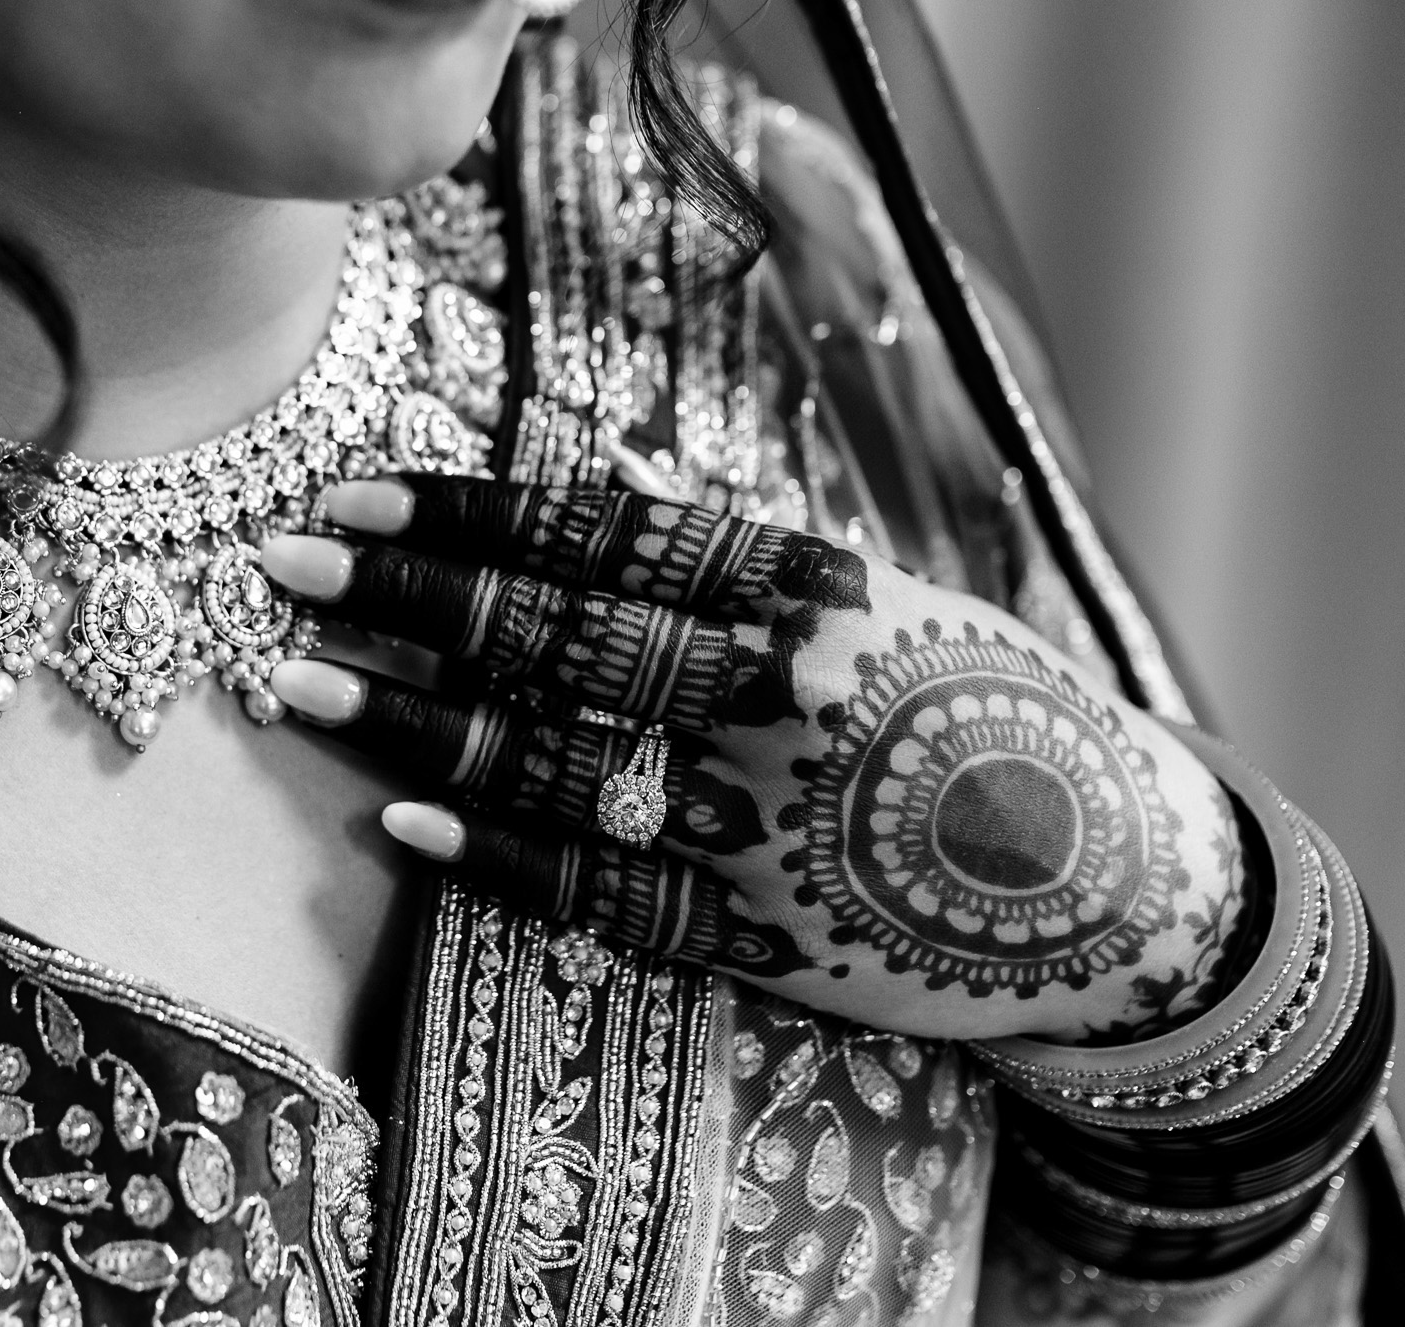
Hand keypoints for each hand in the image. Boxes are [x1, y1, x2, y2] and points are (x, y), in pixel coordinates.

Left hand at [260, 476, 1248, 1043]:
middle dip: (406, 597)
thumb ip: (738, 551)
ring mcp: (764, 815)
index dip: (464, 510)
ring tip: (298, 686)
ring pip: (555, 755)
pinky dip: (498, 853)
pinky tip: (399, 821)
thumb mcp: (883, 598)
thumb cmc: (980, 708)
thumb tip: (596, 471)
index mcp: (804, 589)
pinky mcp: (759, 932)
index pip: (598, 532)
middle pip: (553, 633)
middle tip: (280, 566)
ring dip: (414, 719)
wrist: (1123, 882)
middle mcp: (774, 690)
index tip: (352, 487)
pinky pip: (604, 889)